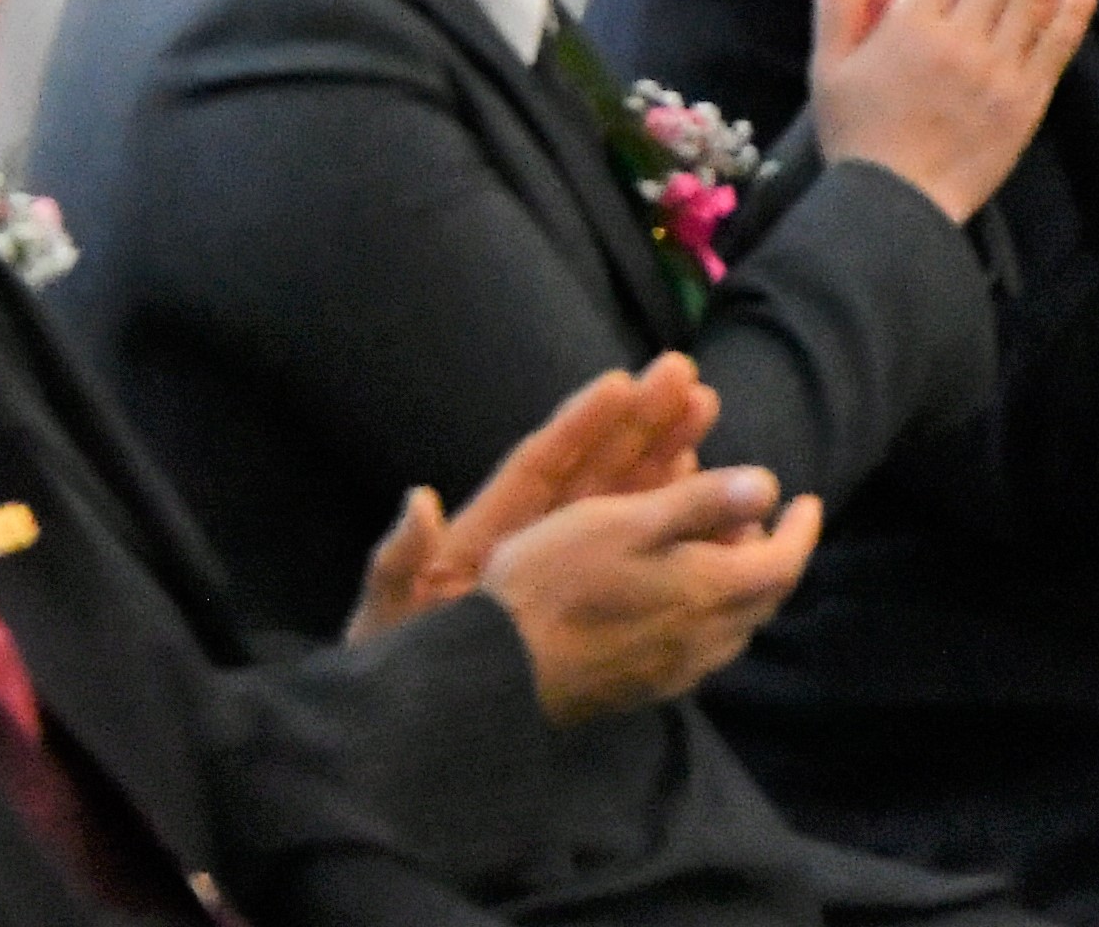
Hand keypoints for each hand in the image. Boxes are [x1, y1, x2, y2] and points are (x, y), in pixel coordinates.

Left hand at [351, 358, 714, 638]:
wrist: (419, 724)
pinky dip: (672, 518)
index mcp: (484, 538)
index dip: (578, 426)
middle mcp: (532, 542)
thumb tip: (417, 503)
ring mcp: (567, 569)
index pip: (538, 469)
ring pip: (623, 501)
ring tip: (702, 406)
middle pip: (593, 470)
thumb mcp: (387, 613)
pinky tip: (711, 492)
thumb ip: (397, 561)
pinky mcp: (592, 602)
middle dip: (637, 423)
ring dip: (663, 454)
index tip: (621, 382)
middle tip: (683, 375)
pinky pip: (638, 550)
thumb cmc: (395, 664)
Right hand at [474, 468, 823, 722]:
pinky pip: (698, 650)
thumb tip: (769, 486)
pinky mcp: (641, 692)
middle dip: (772, 556)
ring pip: (733, 627)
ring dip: (738, 587)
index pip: (785, 563)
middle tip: (760, 523)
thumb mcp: (627, 521)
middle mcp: (707, 641)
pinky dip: (706, 615)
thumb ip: (704, 502)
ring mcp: (674, 674)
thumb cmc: (558, 584)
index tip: (805, 501)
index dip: (802, 530)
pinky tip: (675, 599)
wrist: (494, 675)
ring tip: (720, 553)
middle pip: (763, 597)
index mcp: (713, 592)